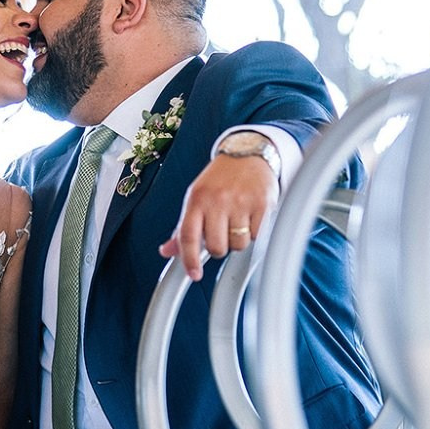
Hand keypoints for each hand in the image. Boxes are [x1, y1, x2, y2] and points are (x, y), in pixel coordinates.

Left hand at [159, 153, 277, 280]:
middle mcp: (217, 200)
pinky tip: (251, 217)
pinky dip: (255, 232)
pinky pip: (257, 236)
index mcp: (197, 199)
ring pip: (238, 245)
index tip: (194, 274)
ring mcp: (241, 202)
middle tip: (222, 233)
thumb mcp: (196, 198)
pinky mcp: (263, 204)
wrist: (247, 153)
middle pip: (216, 247)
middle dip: (220, 247)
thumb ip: (183, 227)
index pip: (188, 236)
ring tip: (238, 222)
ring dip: (238, 240)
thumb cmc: (219, 179)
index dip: (190, 260)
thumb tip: (167, 251)